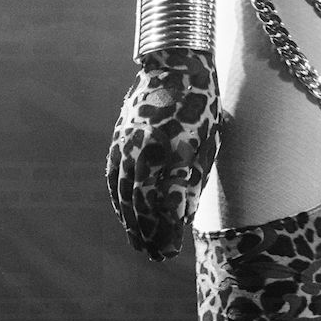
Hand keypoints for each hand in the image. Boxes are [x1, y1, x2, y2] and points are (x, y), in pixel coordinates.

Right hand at [106, 49, 220, 261]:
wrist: (174, 65)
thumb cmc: (200, 106)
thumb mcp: (206, 143)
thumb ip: (191, 179)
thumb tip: (179, 216)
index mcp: (172, 151)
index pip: (164, 203)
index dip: (165, 230)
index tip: (170, 251)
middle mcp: (144, 149)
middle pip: (141, 203)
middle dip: (148, 232)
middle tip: (156, 255)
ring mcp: (127, 143)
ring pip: (124, 192)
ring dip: (131, 221)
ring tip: (140, 243)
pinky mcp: (118, 138)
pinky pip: (114, 175)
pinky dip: (119, 199)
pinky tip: (125, 214)